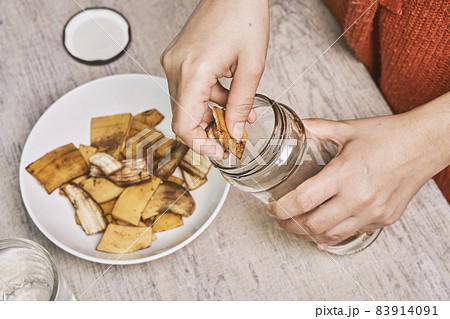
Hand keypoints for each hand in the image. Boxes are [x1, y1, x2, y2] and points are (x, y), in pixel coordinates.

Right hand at [160, 0, 268, 156]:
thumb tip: (235, 132)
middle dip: (209, 130)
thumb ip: (242, 104)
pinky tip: (231, 98)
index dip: (201, 144)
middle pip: (183, 117)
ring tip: (239, 115)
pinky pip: (189, 88)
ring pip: (187, 104)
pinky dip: (209, 99)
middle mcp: (176, 68)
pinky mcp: (178, 58)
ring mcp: (174, 62)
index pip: (183, 125)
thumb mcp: (252, 67)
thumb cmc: (244, 17)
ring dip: (212, 114)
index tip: (219, 151)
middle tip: (232, 136)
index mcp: (192, 71)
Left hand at [266, 95, 449, 248]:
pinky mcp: (385, 218)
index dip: (280, 209)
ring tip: (294, 229)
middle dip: (289, 225)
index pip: (302, 200)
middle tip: (279, 220)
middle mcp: (358, 196)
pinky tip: (321, 235)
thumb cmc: (388, 135)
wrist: (425, 144)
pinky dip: (332, 236)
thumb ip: (316, 128)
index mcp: (344, 173)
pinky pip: (352, 234)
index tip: (271, 208)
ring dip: (307, 235)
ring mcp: (373, 211)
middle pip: (312, 224)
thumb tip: (295, 127)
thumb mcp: (347, 129)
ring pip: (330, 235)